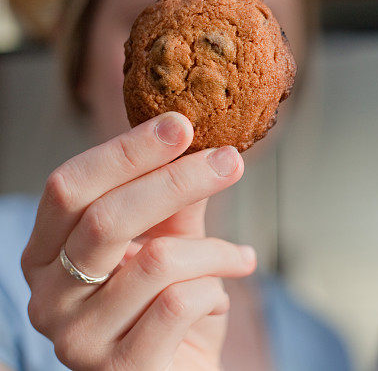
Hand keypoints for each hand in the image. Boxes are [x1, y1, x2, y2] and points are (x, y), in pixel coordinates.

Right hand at [21, 112, 255, 370]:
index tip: (181, 123)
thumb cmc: (170, 314)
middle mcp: (48, 298)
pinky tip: (221, 300)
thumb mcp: (169, 246)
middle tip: (231, 160)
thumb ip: (173, 204)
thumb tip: (196, 143)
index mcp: (47, 255)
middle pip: (105, 217)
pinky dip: (217, 291)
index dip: (125, 151)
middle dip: (178, 180)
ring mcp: (77, 339)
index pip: (69, 187)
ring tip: (239, 258)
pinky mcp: (120, 370)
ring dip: (215, 252)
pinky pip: (180, 303)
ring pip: (157, 261)